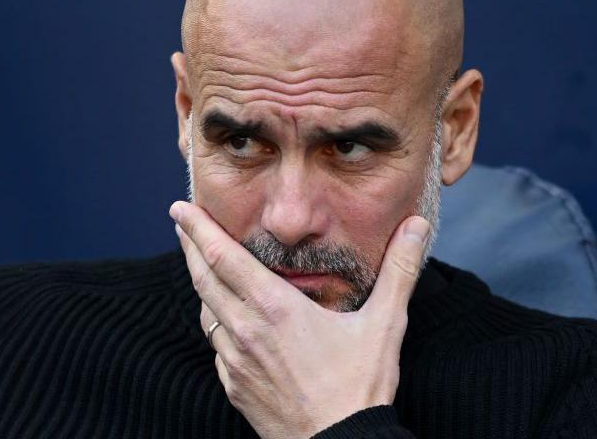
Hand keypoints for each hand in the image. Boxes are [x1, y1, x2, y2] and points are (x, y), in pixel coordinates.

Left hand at [169, 201, 429, 438]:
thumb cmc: (360, 388)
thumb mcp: (385, 324)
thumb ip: (399, 270)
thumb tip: (416, 226)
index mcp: (275, 308)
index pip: (223, 256)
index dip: (199, 229)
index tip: (181, 208)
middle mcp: (246, 330)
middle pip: (203, 278)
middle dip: (190, 245)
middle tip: (180, 221)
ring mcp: (235, 361)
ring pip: (206, 312)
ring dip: (201, 284)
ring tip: (202, 265)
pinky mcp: (234, 386)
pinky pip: (215, 346)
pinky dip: (214, 323)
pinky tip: (224, 320)